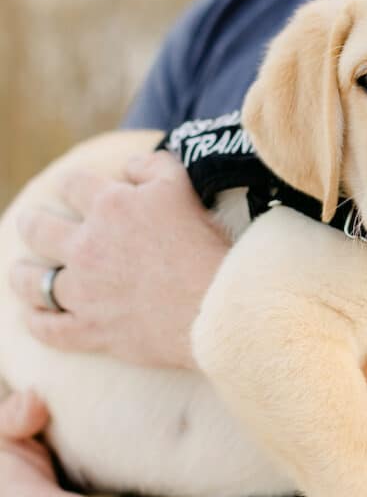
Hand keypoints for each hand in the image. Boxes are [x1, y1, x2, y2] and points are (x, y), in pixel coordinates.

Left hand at [10, 150, 228, 368]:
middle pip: (38, 230)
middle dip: (31, 224)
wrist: (216, 306)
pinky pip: (48, 329)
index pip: (72, 184)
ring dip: (22, 275)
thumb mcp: (184, 187)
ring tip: (20, 273)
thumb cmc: (205, 245)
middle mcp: (87, 245)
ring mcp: (84, 291)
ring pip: (32, 282)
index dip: (71, 185)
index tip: (72, 190)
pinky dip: (37, 322)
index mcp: (110, 205)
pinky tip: (34, 317)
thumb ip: (153, 166)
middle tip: (30, 223)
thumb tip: (129, 167)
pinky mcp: (91, 330)